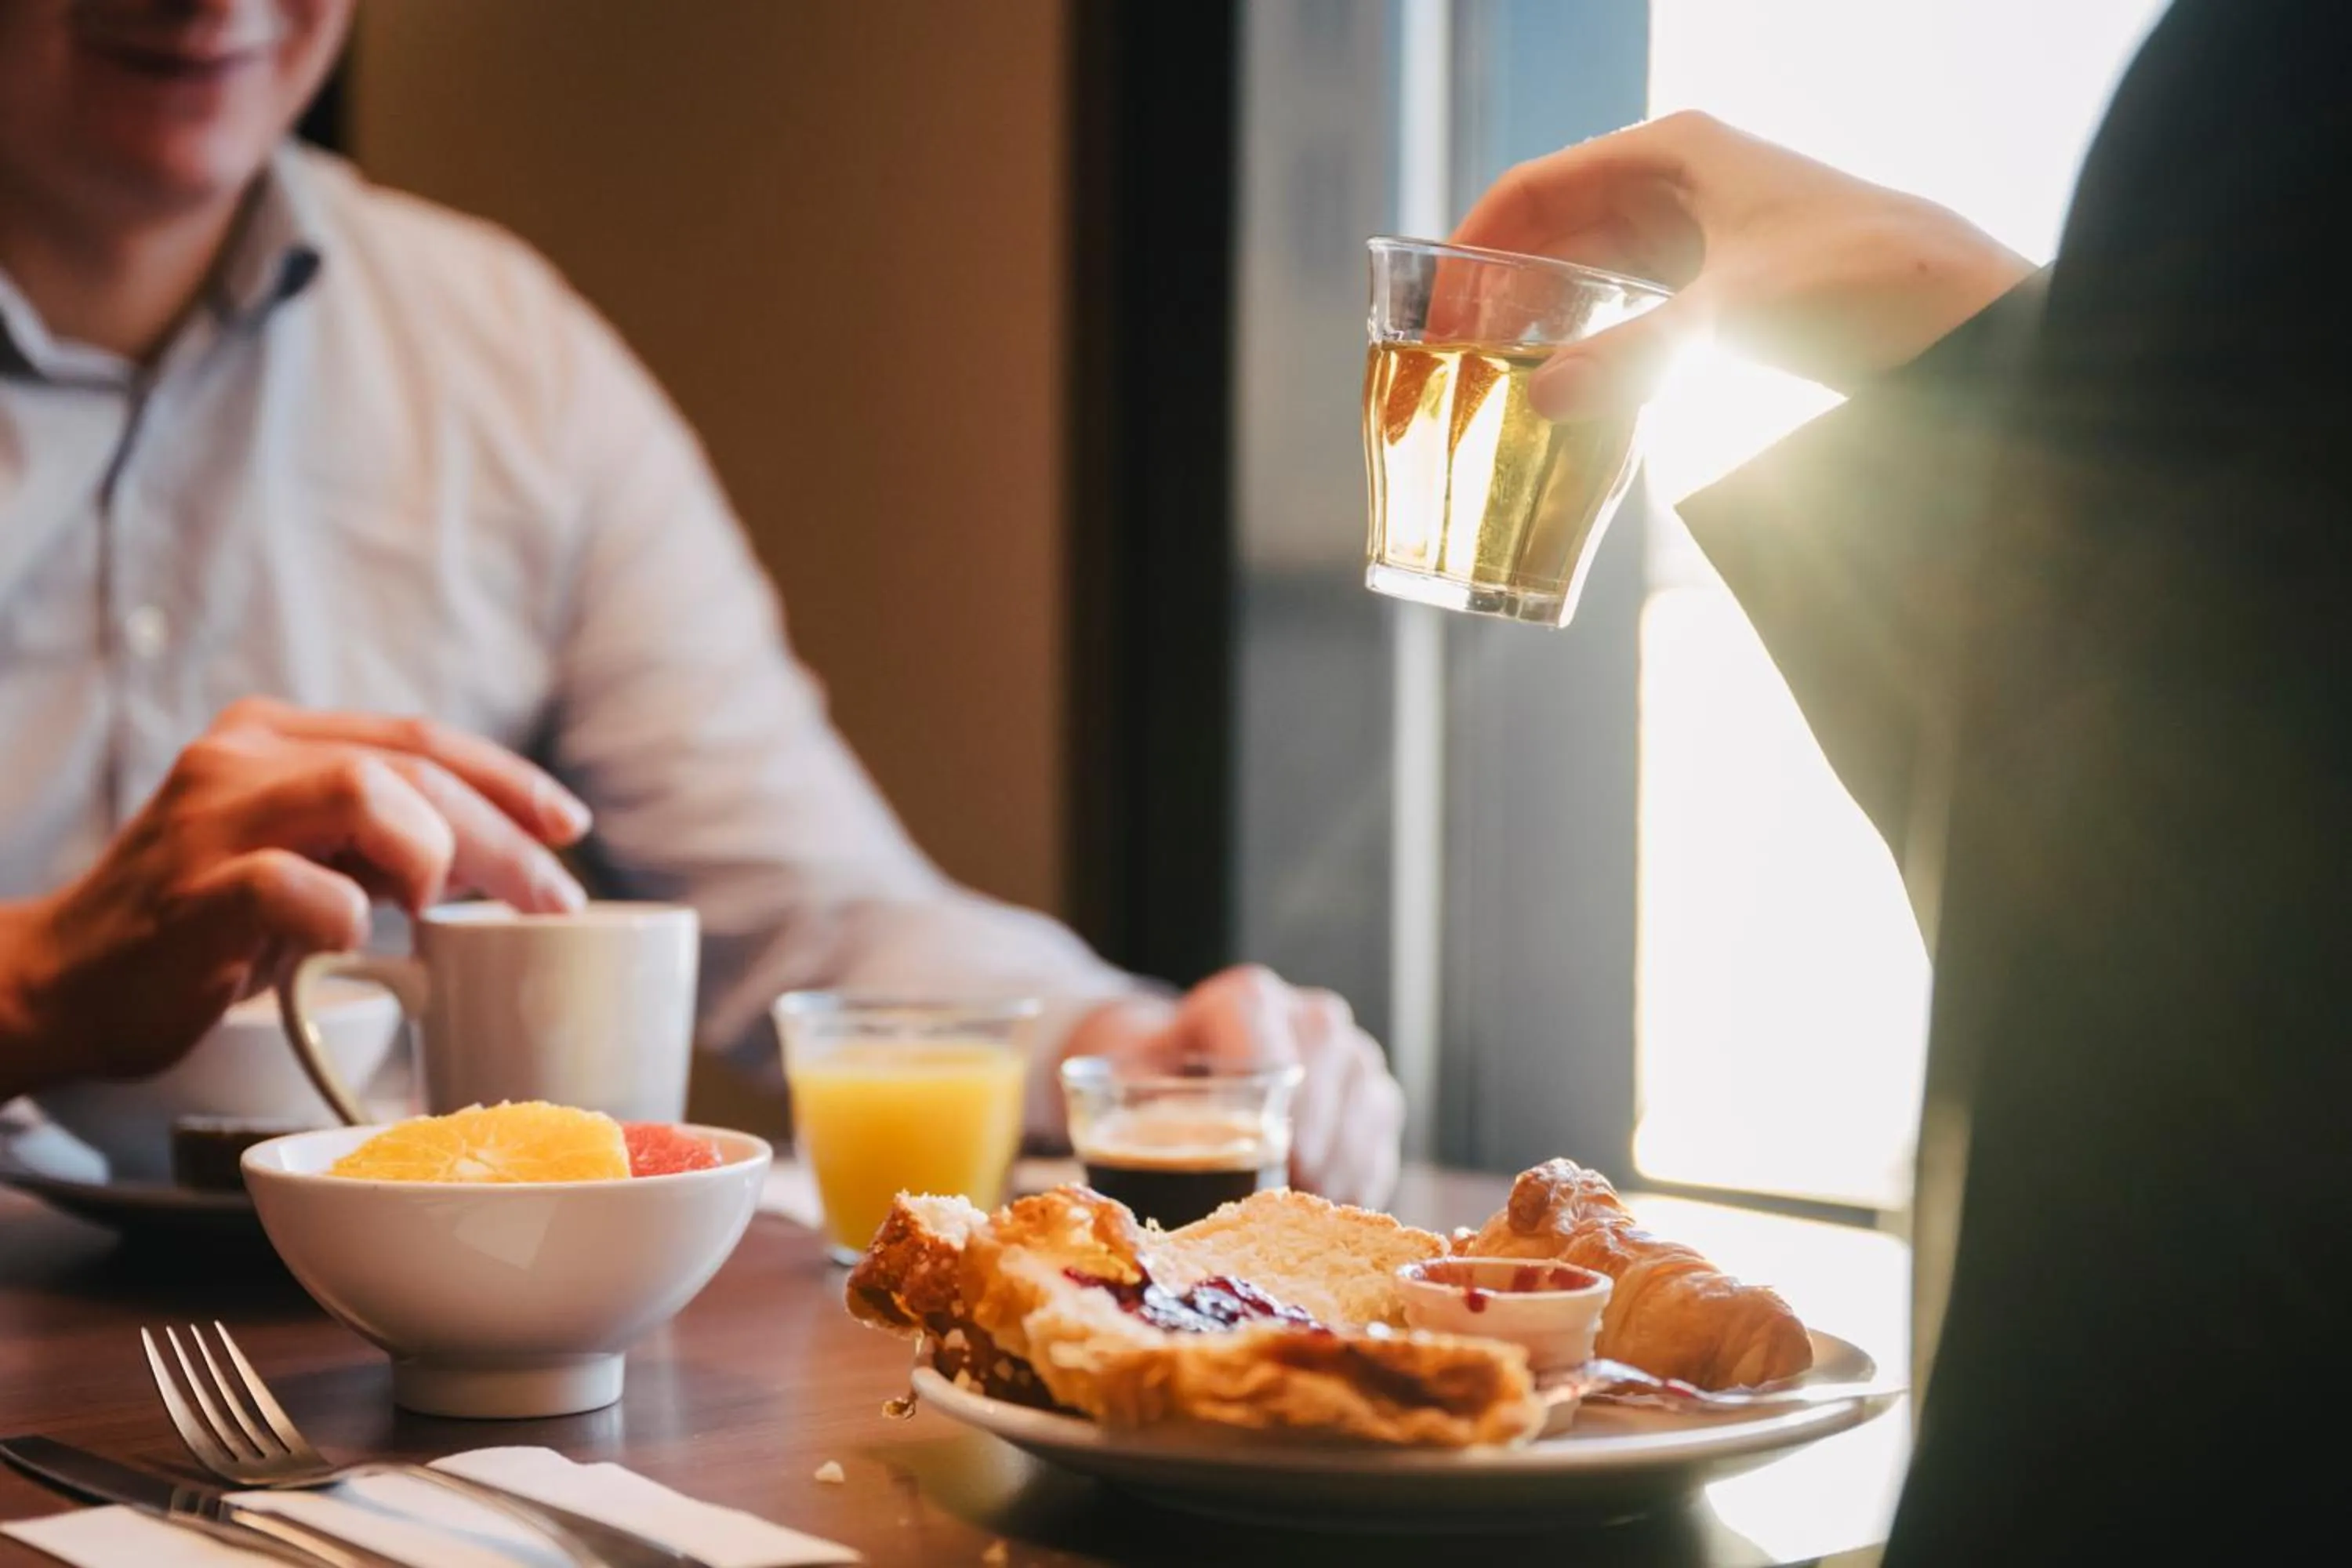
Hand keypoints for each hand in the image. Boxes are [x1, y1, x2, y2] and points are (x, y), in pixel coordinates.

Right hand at [0, 698, 591, 1096]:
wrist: (64, 983)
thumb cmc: (201, 930)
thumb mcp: (304, 863)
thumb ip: (380, 842)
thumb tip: (497, 856)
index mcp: (274, 738)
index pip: (420, 737)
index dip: (508, 779)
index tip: (569, 827)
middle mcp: (241, 758)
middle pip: (412, 768)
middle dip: (502, 835)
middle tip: (551, 898)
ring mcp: (211, 821)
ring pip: (366, 793)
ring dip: (430, 855)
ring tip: (428, 908)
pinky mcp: (191, 893)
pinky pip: (294, 886)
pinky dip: (344, 916)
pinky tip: (350, 940)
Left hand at [1061, 965, 1405, 1208]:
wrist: (1189, 1069)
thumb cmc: (1155, 1078)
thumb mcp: (1124, 1081)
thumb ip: (1119, 1104)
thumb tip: (1120, 1168)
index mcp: (1243, 998)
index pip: (1265, 1022)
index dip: (1272, 1078)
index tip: (1270, 1145)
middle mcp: (1307, 1012)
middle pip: (1331, 1057)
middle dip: (1317, 1131)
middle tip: (1294, 1188)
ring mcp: (1349, 1052)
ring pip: (1368, 1097)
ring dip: (1346, 1159)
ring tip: (1314, 1206)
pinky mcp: (1373, 1093)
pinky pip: (1384, 1133)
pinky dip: (1365, 1174)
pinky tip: (1337, 1205)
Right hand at [1451, 110, 2034, 417]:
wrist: (1965, 314)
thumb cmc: (1864, 282)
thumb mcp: (1734, 318)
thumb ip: (1634, 358)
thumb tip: (1543, 399)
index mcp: (1673, 153)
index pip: (1537, 185)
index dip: (1475, 242)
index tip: (1432, 303)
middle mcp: (1681, 181)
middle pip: (1557, 230)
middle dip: (1502, 290)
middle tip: (1451, 359)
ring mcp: (1703, 231)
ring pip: (1593, 271)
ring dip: (1546, 320)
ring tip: (1495, 380)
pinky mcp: (1724, 282)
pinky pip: (1632, 305)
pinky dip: (1594, 339)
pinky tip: (1570, 388)